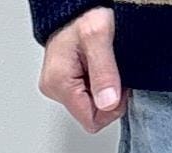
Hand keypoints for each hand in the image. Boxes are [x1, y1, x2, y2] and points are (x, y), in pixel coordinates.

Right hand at [37, 6, 126, 132]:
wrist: (77, 4)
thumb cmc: (84, 13)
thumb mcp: (99, 36)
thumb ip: (104, 72)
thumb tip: (107, 103)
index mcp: (58, 83)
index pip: (92, 121)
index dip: (110, 107)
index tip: (116, 84)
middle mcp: (55, 89)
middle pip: (93, 116)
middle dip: (109, 99)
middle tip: (111, 72)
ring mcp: (59, 87)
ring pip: (93, 109)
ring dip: (106, 92)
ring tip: (103, 67)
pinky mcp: (66, 84)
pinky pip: (90, 98)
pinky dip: (101, 87)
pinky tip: (99, 69)